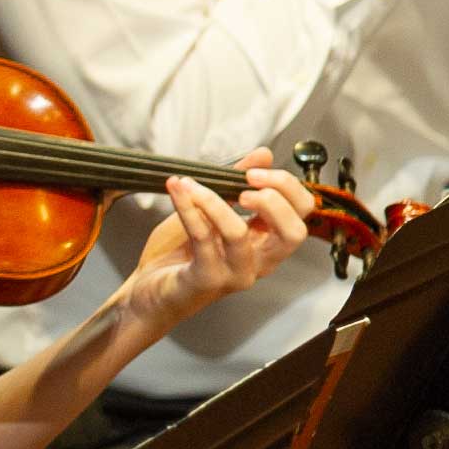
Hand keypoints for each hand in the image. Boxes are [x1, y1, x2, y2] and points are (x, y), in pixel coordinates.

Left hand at [112, 158, 311, 331]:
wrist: (146, 294)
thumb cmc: (178, 254)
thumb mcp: (210, 209)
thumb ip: (236, 183)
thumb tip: (264, 154)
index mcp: (267, 243)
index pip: (303, 213)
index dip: (288, 187)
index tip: (257, 171)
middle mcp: (260, 262)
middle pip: (294, 232)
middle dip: (274, 197)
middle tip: (246, 181)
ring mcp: (235, 274)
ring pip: (239, 233)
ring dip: (214, 200)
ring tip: (192, 184)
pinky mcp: (206, 279)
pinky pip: (201, 237)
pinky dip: (189, 208)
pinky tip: (178, 190)